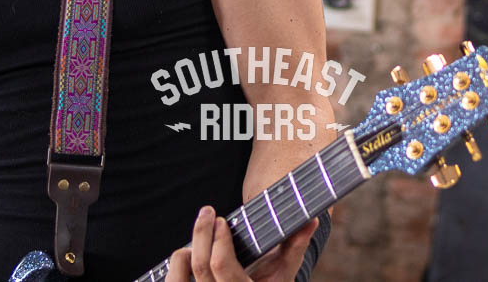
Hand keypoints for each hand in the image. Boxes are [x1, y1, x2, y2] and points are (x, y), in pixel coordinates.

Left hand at [167, 206, 318, 281]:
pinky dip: (175, 269)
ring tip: (192, 240)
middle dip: (201, 234)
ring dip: (182, 255)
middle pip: (200, 267)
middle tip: (207, 212)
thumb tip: (312, 220)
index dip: (218, 240)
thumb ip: (296, 245)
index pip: (221, 267)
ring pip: (178, 281)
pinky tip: (184, 256)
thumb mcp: (284, 271)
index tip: (222, 220)